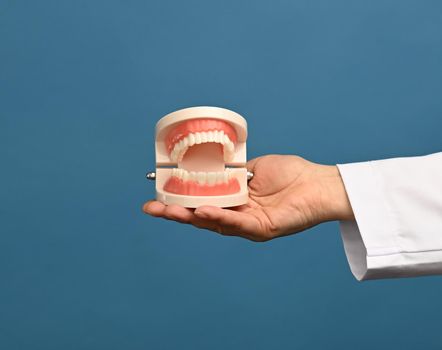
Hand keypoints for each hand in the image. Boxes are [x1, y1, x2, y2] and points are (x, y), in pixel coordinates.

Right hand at [143, 155, 353, 240]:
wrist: (318, 183)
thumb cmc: (290, 173)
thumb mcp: (254, 167)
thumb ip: (232, 171)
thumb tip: (211, 165)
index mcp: (234, 200)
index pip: (201, 201)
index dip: (180, 199)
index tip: (158, 192)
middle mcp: (237, 215)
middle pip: (201, 216)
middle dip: (174, 213)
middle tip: (150, 208)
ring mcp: (248, 224)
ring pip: (214, 223)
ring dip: (190, 217)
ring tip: (167, 212)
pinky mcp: (262, 229)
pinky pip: (237, 224)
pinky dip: (219, 217)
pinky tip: (203, 211)